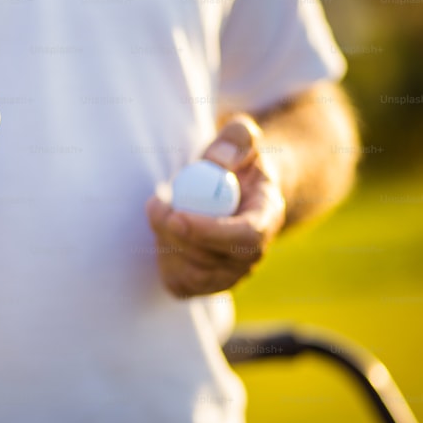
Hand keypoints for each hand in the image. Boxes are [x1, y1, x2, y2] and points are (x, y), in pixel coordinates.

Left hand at [145, 114, 285, 296]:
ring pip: (192, 275)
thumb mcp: (240, 137)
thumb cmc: (236, 162)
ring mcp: (230, 275)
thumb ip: (236, 138)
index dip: (210, 232)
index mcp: (267, 218)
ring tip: (162, 209)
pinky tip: (165, 231)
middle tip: (155, 204)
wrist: (235, 191)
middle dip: (176, 234)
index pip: (246, 238)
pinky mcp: (205, 285)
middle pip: (213, 261)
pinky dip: (163, 256)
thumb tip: (217, 161)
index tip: (176, 216)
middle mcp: (253, 255)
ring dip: (166, 241)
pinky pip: (178, 283)